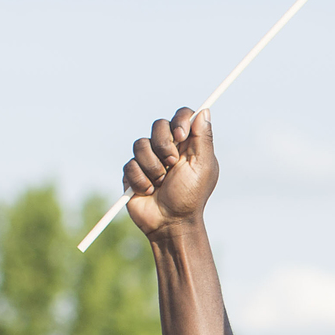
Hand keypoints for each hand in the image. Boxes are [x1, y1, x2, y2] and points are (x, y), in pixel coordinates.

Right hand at [124, 108, 219, 235]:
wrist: (170, 223)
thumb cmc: (190, 196)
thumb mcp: (203, 167)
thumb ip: (203, 138)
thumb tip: (204, 111)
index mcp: (187, 144)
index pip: (182, 116)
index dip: (179, 120)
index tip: (181, 135)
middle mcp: (168, 147)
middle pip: (158, 125)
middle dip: (164, 146)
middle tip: (172, 165)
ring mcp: (148, 158)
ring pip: (140, 144)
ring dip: (153, 167)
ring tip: (161, 183)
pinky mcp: (132, 171)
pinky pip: (130, 164)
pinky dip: (141, 179)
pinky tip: (149, 191)